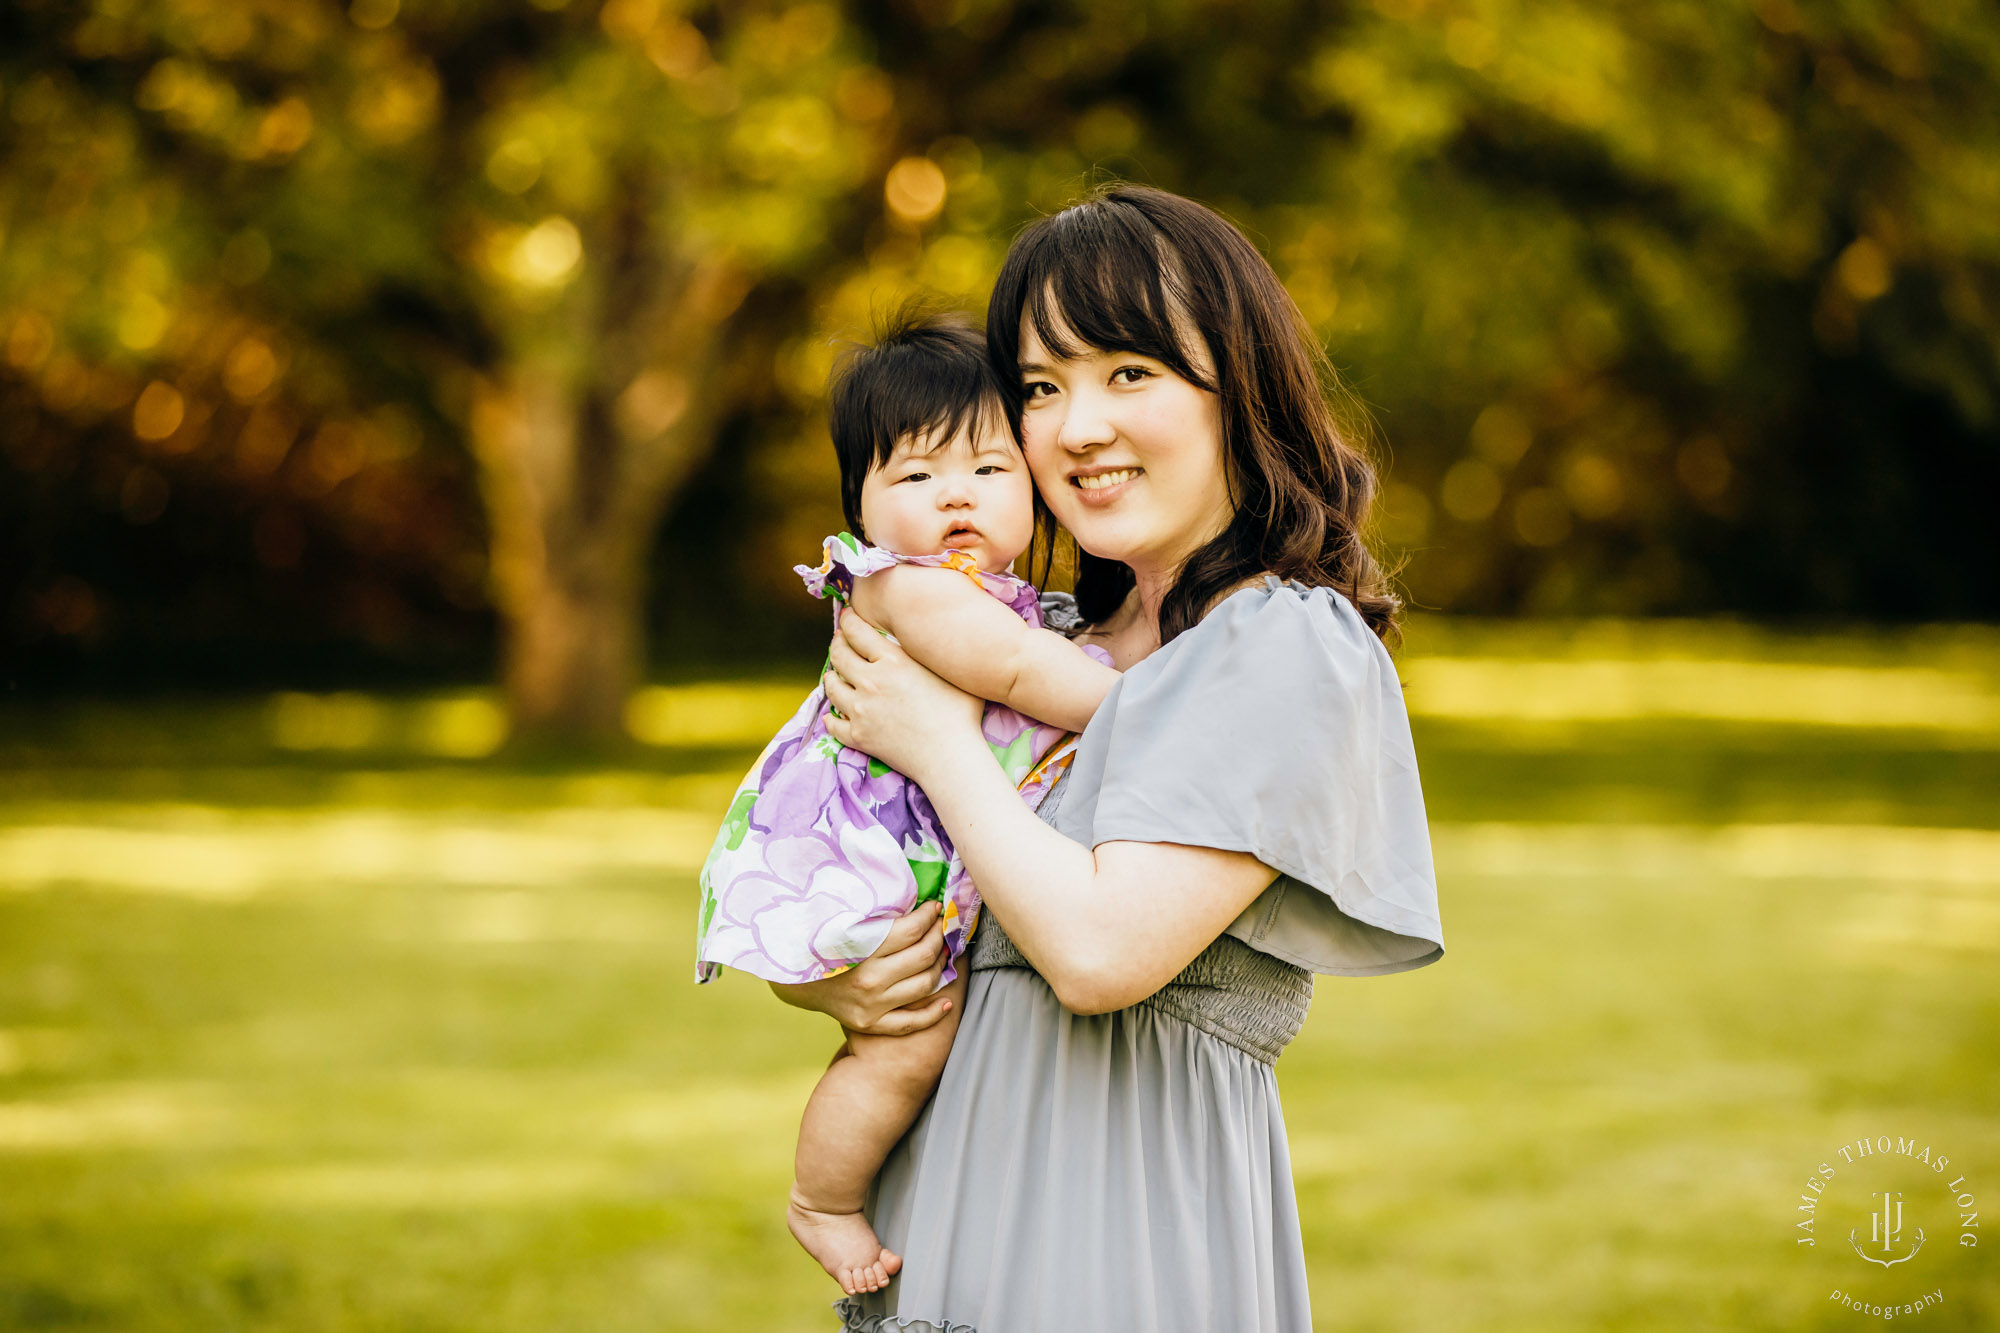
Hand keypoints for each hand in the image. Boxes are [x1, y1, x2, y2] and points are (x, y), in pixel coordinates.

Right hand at [768, 900, 955, 1034]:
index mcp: (861, 949)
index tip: (934, 907)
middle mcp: (869, 980)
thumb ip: (879, 916)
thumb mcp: (847, 924)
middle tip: (941, 926)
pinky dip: (934, 1013)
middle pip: (923, 955)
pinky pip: (910, 1024)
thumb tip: (917, 902)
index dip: (928, 916)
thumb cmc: (827, 945)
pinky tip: (947, 1001)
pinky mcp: (870, 1024)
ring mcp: (871, 1005)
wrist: (799, 981)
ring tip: (942, 952)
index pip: (911, 930)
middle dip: (938, 936)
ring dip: (940, 966)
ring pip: (924, 985)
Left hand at [821, 607, 984, 783]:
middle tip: (839, 640)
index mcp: (892, 660)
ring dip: (831, 677)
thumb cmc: (960, 713)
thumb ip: (933, 652)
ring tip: (834, 674)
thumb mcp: (950, 669)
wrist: (950, 756)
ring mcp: (860, 710)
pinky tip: (833, 714)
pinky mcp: (858, 736)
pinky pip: (834, 723)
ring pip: (831, 687)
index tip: (848, 616)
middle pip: (839, 655)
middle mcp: (870, 681)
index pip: (857, 631)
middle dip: (837, 643)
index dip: (849, 620)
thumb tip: (931, 637)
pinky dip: (832, 717)